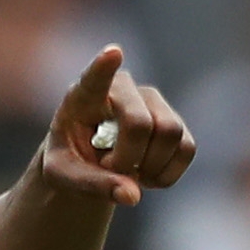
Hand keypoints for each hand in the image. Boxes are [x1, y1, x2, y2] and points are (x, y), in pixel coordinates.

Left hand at [37, 45, 193, 211]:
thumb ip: (92, 185)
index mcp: (83, 95)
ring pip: (171, 133)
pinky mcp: (175, 121)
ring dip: (150, 167)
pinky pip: (186, 149)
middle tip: (109, 168)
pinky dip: (168, 174)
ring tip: (128, 171)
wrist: (89, 160)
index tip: (113, 53)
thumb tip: (132, 196)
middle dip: (128, 159)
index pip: (94, 78)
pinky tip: (146, 175)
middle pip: (141, 124)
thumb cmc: (69, 160)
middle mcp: (123, 88)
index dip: (104, 67)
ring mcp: (153, 101)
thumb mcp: (64, 177)